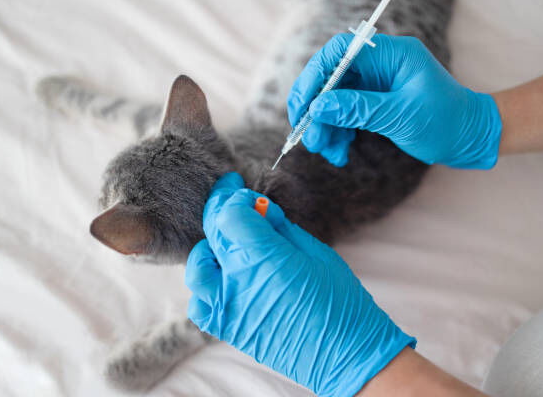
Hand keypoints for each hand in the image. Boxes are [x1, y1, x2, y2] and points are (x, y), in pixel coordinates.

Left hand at [185, 172, 414, 396]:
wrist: (345, 353)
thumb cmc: (339, 300)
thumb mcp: (314, 251)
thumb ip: (280, 227)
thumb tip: (260, 209)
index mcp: (262, 257)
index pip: (229, 214)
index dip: (235, 197)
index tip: (243, 190)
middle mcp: (236, 281)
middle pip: (212, 232)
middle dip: (221, 207)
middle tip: (230, 194)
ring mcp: (227, 307)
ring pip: (197, 266)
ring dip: (210, 247)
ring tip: (230, 242)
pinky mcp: (228, 329)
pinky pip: (200, 303)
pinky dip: (206, 286)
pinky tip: (225, 278)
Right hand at [287, 33, 501, 168]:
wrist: (469, 138)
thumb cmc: (446, 122)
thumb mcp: (401, 116)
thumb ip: (358, 109)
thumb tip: (318, 108)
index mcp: (391, 55)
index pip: (340, 53)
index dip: (315, 76)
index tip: (303, 106)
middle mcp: (380, 65)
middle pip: (331, 79)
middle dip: (317, 110)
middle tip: (310, 138)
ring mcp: (375, 85)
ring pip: (333, 100)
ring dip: (324, 127)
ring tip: (326, 151)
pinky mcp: (373, 103)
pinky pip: (344, 115)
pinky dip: (337, 134)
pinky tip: (339, 153)